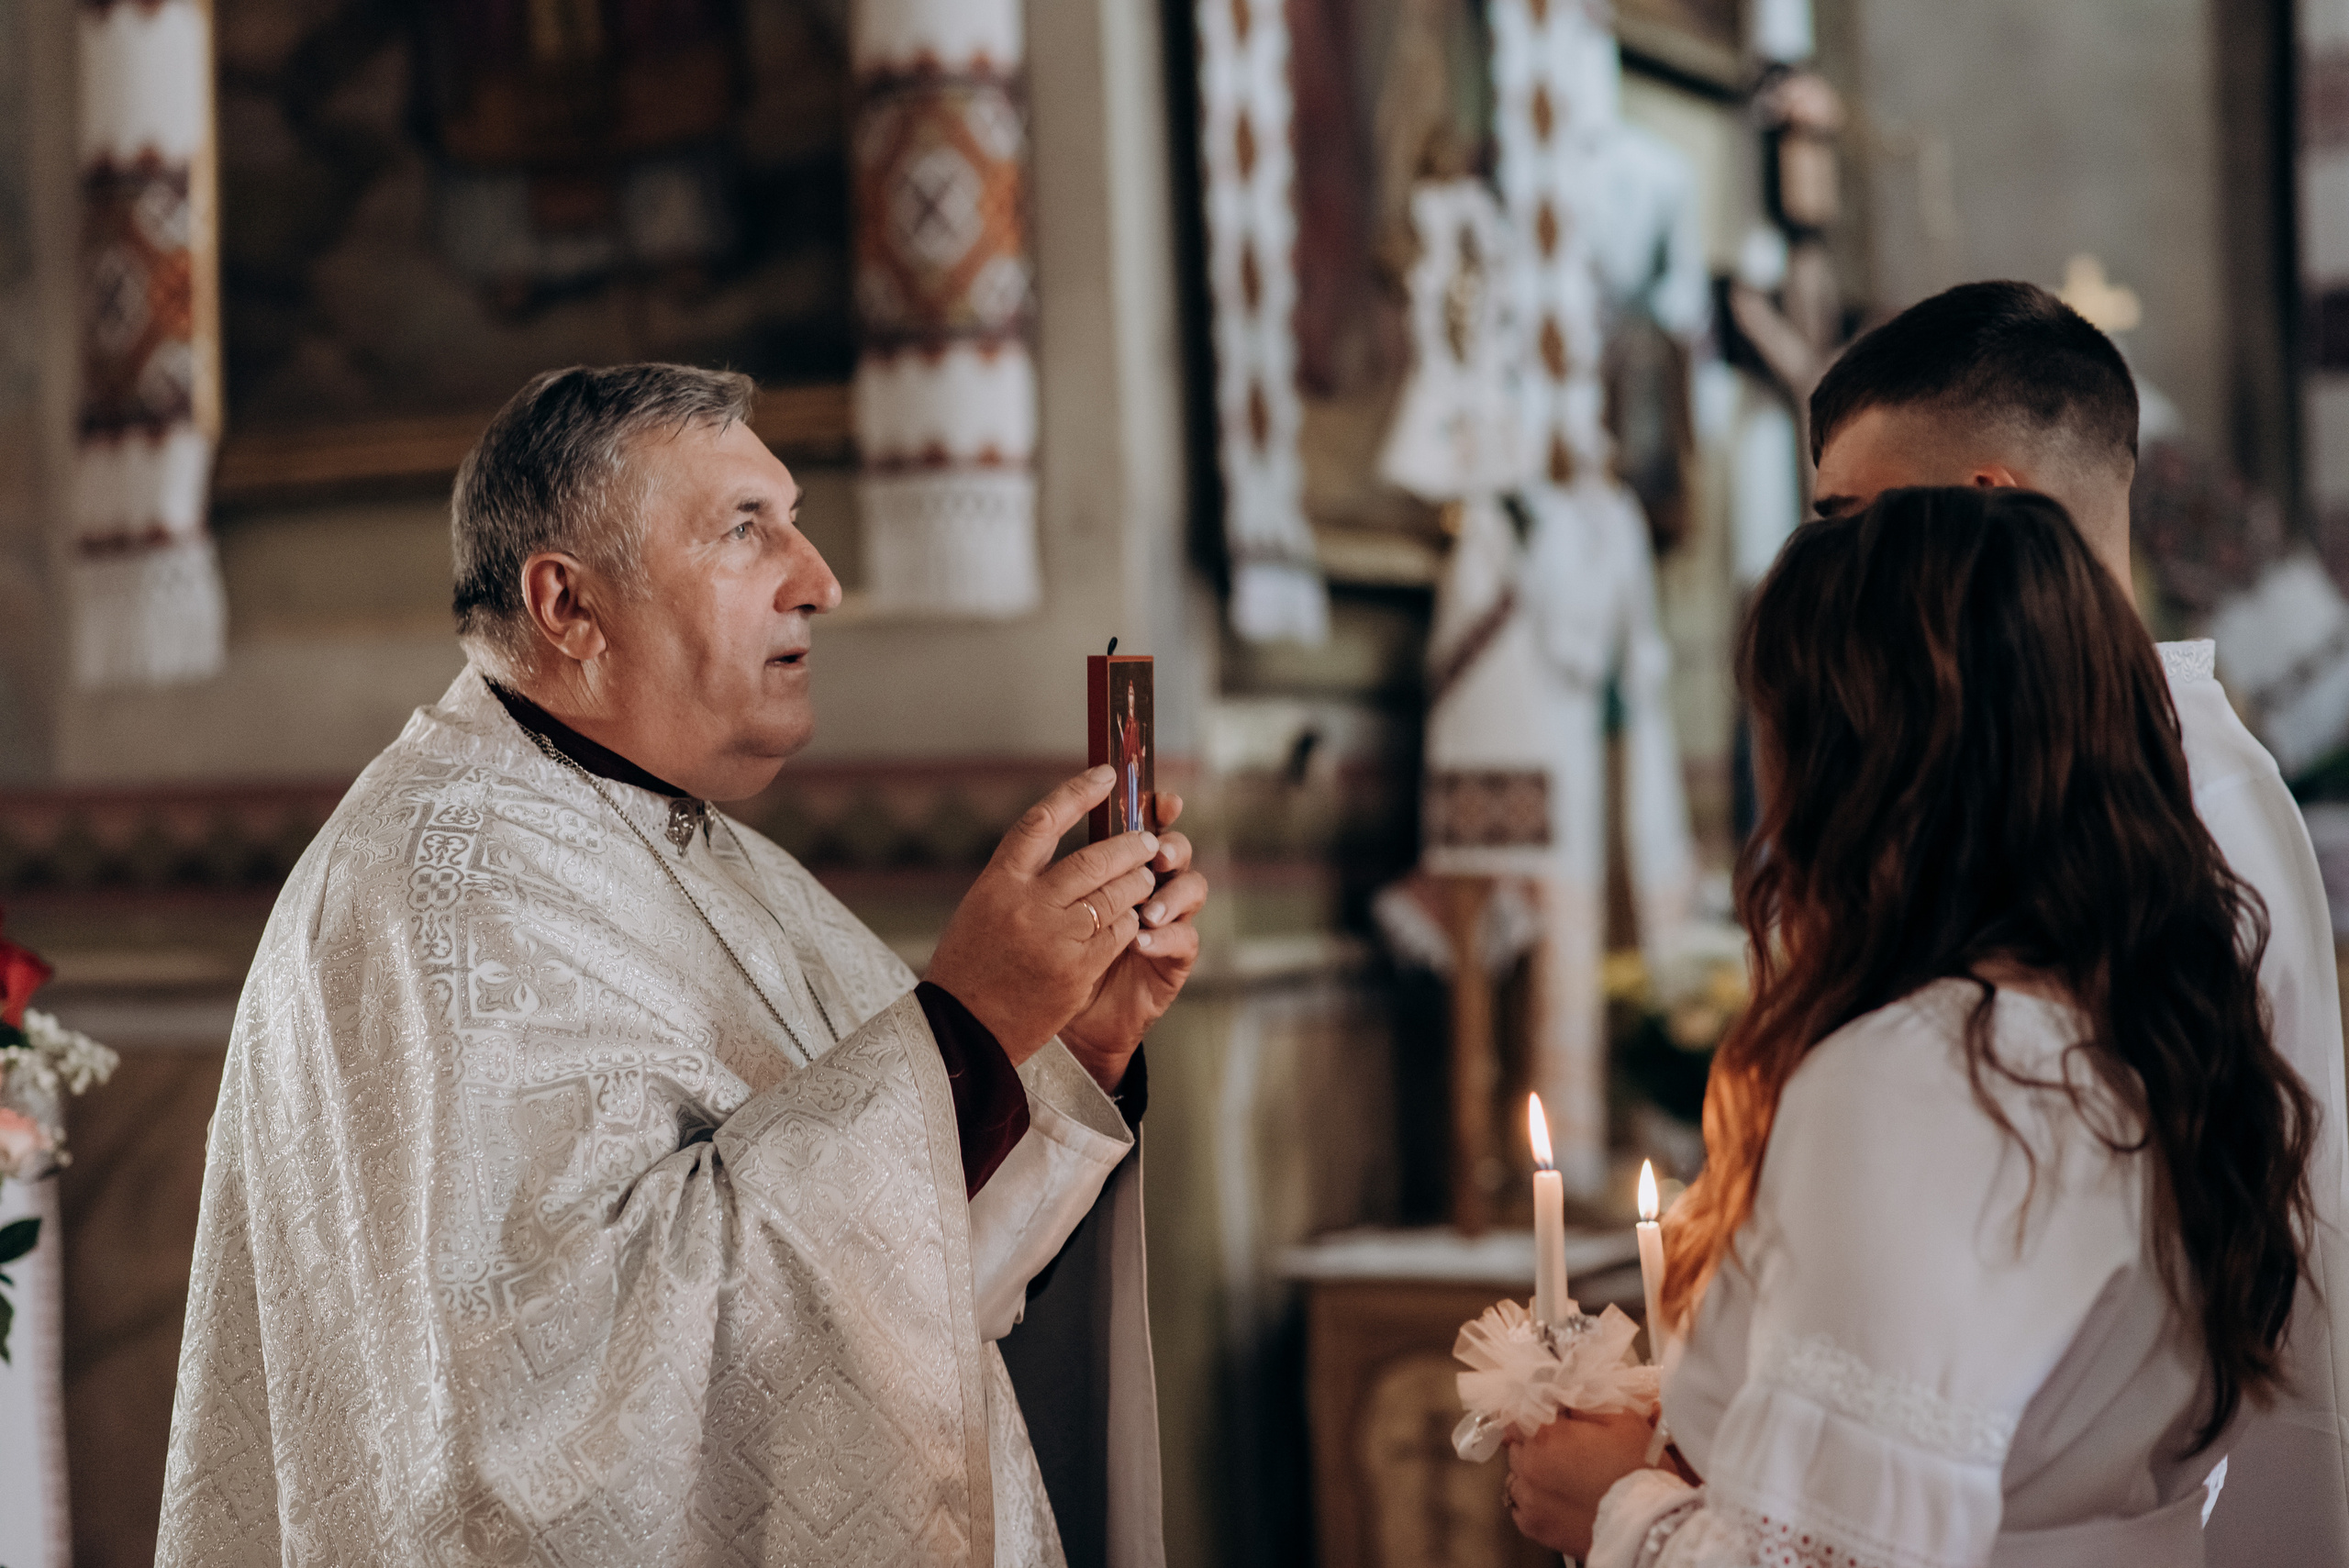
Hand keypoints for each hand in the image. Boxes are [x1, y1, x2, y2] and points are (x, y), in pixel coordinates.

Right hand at [927, 766, 1163, 1064]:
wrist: (962, 1030)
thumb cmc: (970, 966)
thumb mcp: (982, 908)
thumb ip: (1021, 878)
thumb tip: (1065, 849)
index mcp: (999, 882)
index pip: (1043, 821)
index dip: (1078, 793)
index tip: (1107, 777)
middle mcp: (1028, 904)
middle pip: (1094, 858)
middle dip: (1130, 845)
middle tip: (1147, 841)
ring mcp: (1056, 938)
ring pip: (1116, 895)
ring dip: (1138, 882)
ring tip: (1147, 877)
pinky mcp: (1078, 970)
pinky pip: (1120, 933)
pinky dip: (1132, 921)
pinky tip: (1133, 919)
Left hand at [1061, 792, 1207, 1091]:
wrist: (1050, 1018)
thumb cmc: (1042, 957)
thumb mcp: (1043, 907)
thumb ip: (1060, 868)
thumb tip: (1055, 816)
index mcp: (1116, 865)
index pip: (1145, 824)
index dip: (1158, 808)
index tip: (1161, 800)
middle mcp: (1146, 887)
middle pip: (1175, 849)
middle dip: (1169, 846)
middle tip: (1155, 854)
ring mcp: (1164, 922)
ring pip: (1191, 888)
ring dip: (1172, 893)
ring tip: (1147, 910)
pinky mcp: (1172, 960)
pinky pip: (1185, 939)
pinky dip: (1164, 937)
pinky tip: (1141, 941)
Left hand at [1504, 1406, 1661, 1560]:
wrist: (1648, 1529)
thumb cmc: (1638, 1472)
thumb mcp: (1621, 1420)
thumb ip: (1585, 1402)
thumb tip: (1564, 1397)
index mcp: (1545, 1436)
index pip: (1518, 1416)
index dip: (1535, 1416)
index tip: (1552, 1421)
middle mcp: (1528, 1467)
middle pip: (1518, 1446)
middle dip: (1535, 1444)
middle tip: (1565, 1449)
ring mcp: (1528, 1501)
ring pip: (1517, 1476)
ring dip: (1533, 1473)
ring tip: (1564, 1477)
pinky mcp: (1535, 1528)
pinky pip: (1520, 1507)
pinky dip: (1534, 1501)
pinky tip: (1558, 1499)